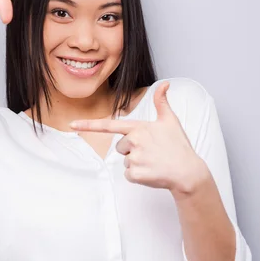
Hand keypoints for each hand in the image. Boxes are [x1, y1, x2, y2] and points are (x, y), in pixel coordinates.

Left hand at [70, 82, 210, 193]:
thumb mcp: (170, 121)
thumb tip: (165, 83)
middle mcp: (134, 141)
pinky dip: (139, 177)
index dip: (88, 125)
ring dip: (137, 164)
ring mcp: (135, 158)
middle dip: (132, 151)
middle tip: (152, 152)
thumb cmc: (178, 146)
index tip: (71, 124)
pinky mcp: (136, 174)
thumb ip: (162, 102)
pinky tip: (152, 173)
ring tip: (154, 162)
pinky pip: (128, 175)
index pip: (109, 125)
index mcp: (138, 128)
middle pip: (120, 148)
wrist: (189, 172)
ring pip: (125, 162)